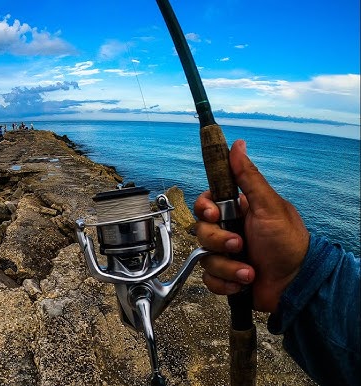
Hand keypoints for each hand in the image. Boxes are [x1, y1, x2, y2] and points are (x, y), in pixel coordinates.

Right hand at [193, 140, 309, 312]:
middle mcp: (229, 231)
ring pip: (204, 257)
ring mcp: (226, 254)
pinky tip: (243, 282)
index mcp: (237, 211)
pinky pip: (209, 279)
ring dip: (227, 266)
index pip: (205, 203)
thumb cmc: (289, 243)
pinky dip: (226, 282)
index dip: (204, 209)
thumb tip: (238, 145)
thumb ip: (249, 176)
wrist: (297, 285)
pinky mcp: (226, 276)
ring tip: (249, 270)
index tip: (212, 214)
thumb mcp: (269, 206)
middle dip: (219, 241)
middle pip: (201, 231)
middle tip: (240, 244)